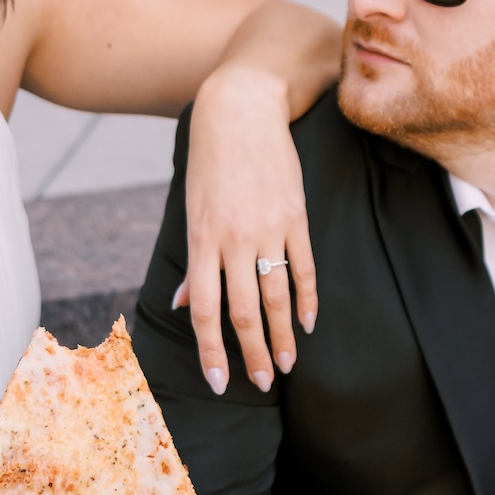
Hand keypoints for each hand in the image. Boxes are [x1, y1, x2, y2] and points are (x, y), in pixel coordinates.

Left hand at [178, 62, 318, 394]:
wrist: (241, 109)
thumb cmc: (210, 161)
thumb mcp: (191, 208)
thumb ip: (193, 260)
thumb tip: (185, 304)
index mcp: (202, 240)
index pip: (205, 310)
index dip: (212, 350)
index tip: (219, 382)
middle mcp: (234, 239)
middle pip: (243, 311)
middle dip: (252, 354)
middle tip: (261, 385)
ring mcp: (268, 228)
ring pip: (277, 296)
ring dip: (283, 335)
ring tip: (288, 364)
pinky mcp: (296, 215)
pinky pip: (304, 266)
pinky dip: (308, 298)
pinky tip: (309, 323)